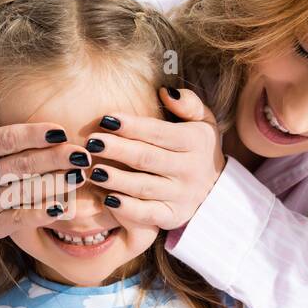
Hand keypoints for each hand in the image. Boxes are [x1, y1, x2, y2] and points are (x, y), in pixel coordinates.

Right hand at [0, 64, 89, 262]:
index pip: (5, 140)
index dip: (34, 135)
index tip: (61, 131)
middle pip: (20, 167)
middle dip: (54, 160)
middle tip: (83, 153)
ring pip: (25, 193)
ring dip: (56, 185)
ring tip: (82, 175)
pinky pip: (21, 219)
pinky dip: (44, 213)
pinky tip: (66, 205)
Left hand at [89, 86, 224, 229]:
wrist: (216, 189)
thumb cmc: (197, 147)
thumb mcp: (203, 121)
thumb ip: (188, 103)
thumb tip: (167, 92)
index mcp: (196, 141)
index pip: (159, 132)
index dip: (132, 126)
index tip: (105, 119)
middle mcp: (190, 169)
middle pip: (147, 158)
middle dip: (117, 150)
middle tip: (91, 142)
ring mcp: (181, 195)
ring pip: (143, 187)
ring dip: (116, 179)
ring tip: (92, 170)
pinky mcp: (173, 216)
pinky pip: (147, 214)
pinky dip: (127, 209)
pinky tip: (107, 199)